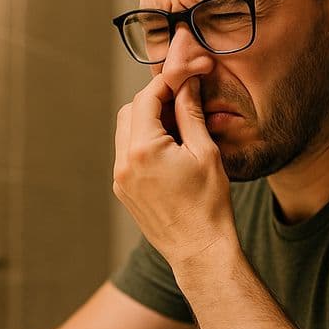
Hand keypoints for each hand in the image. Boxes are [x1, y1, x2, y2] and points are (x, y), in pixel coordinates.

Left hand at [113, 74, 236, 268]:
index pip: (147, 98)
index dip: (166, 83)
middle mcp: (124, 162)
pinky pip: (127, 154)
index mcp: (143, 149)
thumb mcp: (205, 152)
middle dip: (154, 101)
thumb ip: (190, 113)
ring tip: (180, 130)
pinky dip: (144, 144)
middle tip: (184, 104)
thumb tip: (186, 83)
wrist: (199, 250)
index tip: (185, 78)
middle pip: (130, 111)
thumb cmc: (208, 204)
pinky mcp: (123, 191)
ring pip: (126, 132)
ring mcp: (120, 179)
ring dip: (148, 122)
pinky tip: (171, 152)